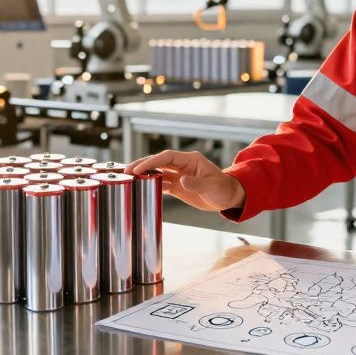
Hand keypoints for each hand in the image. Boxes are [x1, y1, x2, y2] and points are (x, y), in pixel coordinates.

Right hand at [126, 150, 244, 212]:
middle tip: (127, 170)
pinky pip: (162, 183)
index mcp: (191, 160)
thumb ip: (196, 184)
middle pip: (159, 162)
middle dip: (143, 165)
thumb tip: (182, 181)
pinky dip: (151, 184)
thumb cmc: (223, 189)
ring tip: (129, 178)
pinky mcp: (178, 186)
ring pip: (158, 172)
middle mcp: (183, 166)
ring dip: (144, 175)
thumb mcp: (211, 187)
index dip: (152, 161)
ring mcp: (179, 176)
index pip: (167, 157)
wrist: (228, 197)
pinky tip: (141, 187)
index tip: (139, 168)